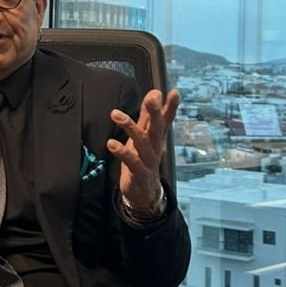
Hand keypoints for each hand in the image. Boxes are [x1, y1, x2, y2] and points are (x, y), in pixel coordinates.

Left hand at [107, 89, 179, 209]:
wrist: (144, 193)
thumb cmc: (142, 161)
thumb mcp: (144, 137)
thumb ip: (148, 116)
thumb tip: (155, 93)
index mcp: (156, 138)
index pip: (166, 120)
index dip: (171, 107)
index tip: (174, 93)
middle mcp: (155, 147)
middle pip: (158, 128)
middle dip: (155, 112)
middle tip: (152, 98)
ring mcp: (149, 161)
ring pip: (143, 142)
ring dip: (130, 127)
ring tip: (116, 114)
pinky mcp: (140, 174)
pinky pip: (132, 162)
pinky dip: (122, 152)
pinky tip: (111, 144)